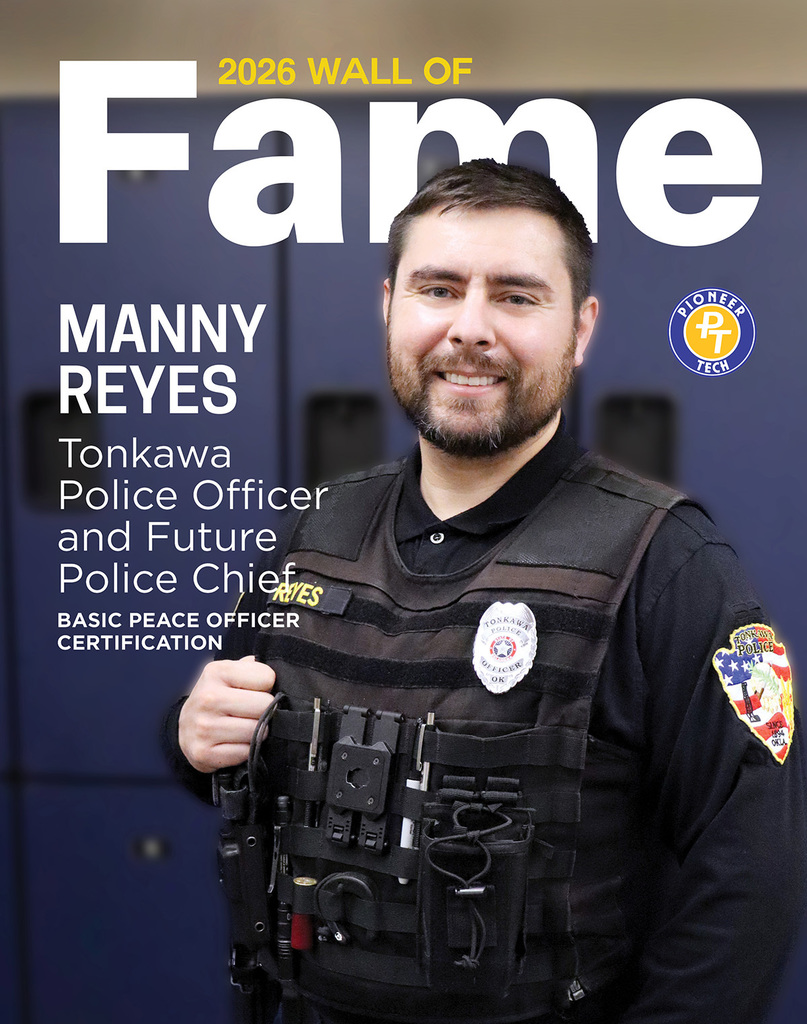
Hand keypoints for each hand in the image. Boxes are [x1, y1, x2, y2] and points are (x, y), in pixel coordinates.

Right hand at [178, 655, 275, 772]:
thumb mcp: (229, 674)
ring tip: (244, 727)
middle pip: (264, 705)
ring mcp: (203, 727)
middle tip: (253, 712)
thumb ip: (252, 667)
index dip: (267, 686)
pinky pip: (245, 753)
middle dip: (264, 711)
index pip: (267, 677)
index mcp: (216, 672)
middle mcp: (208, 698)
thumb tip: (279, 668)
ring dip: (257, 732)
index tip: (256, 691)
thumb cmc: (216, 697)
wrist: (185, 726)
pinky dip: (245, 750)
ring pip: (256, 731)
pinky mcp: (203, 753)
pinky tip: (235, 742)